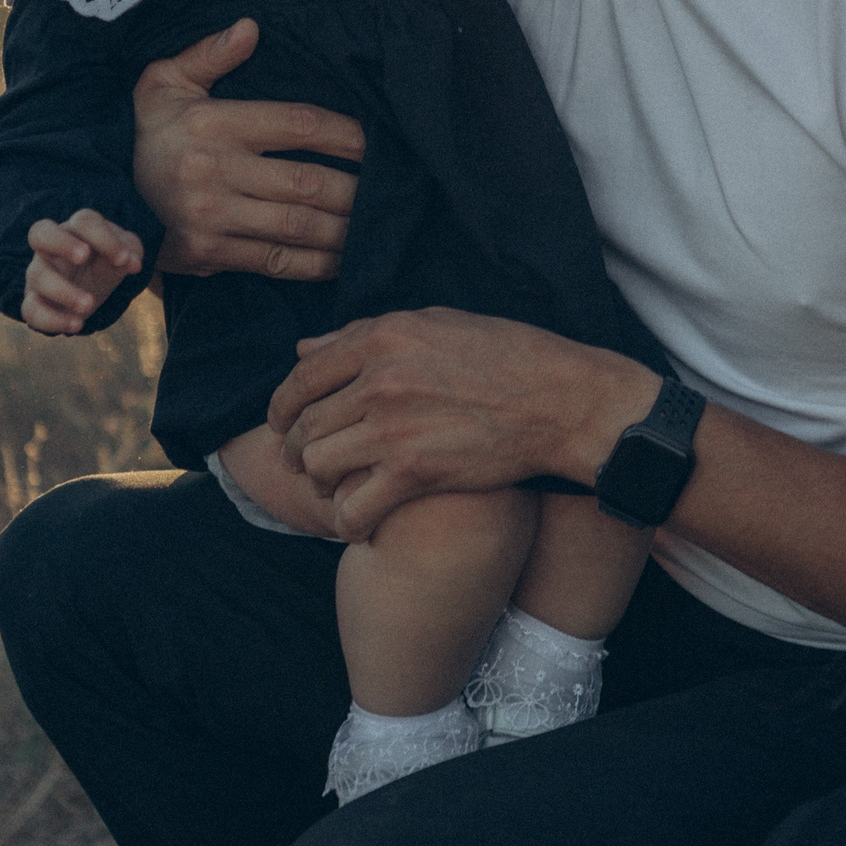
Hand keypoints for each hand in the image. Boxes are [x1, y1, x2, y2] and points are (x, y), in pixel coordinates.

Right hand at [21, 209, 143, 334]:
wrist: (93, 289)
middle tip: (84, 256)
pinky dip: (52, 320)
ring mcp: (39, 273)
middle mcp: (51, 248)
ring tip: (89, 305)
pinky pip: (31, 310)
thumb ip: (130, 250)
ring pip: (38, 276)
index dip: (104, 238)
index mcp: (76, 230)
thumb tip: (131, 263)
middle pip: (40, 232)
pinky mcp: (34, 301)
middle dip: (61, 243)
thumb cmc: (107, 262)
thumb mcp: (124, 252)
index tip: (124, 260)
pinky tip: (77, 324)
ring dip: (64, 291)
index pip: (84, 222)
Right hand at [131, 17, 364, 279]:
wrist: (97, 194)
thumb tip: (252, 27)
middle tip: (390, 188)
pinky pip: (276, 261)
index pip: (299, 125)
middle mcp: (213, 171)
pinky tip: (343, 259)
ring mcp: (210, 218)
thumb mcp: (164, 83)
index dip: (348, 134)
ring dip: (346, 229)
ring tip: (376, 224)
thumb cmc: (146, 131)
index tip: (378, 141)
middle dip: (357, 189)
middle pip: (308, 182)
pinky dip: (316, 264)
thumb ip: (209, 55)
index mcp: (213, 124)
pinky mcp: (207, 255)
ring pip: (298, 226)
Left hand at [267, 308, 652, 543]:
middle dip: (297, 450)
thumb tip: (304, 346)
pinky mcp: (414, 472)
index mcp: (383, 336)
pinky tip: (360, 521)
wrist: (563, 402)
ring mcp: (394, 427)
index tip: (284, 425)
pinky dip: (347, 522)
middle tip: (306, 465)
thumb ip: (366, 333)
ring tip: (336, 489)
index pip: (302, 375)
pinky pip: (352, 509)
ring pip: (318, 465)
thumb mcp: (438, 323)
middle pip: (304, 424)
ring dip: (320, 484)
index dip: (282, 406)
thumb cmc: (510, 356)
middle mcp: (380, 379)